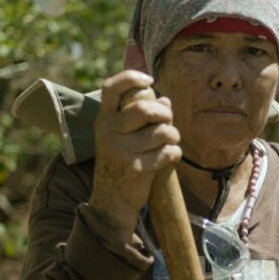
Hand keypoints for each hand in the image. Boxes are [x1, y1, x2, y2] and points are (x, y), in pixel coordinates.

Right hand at [89, 70, 181, 239]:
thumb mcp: (118, 137)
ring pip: (163, 131)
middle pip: (146, 109)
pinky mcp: (137, 169)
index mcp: (103, 121)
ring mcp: (122, 151)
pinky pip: (169, 152)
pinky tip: (169, 157)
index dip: (132, 77)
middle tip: (168, 121)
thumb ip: (138, 116)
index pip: (112, 87)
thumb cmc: (120, 163)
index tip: (149, 81)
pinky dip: (174, 153)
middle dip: (166, 114)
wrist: (111, 202)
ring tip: (170, 142)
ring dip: (173, 135)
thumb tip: (165, 100)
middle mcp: (109, 133)